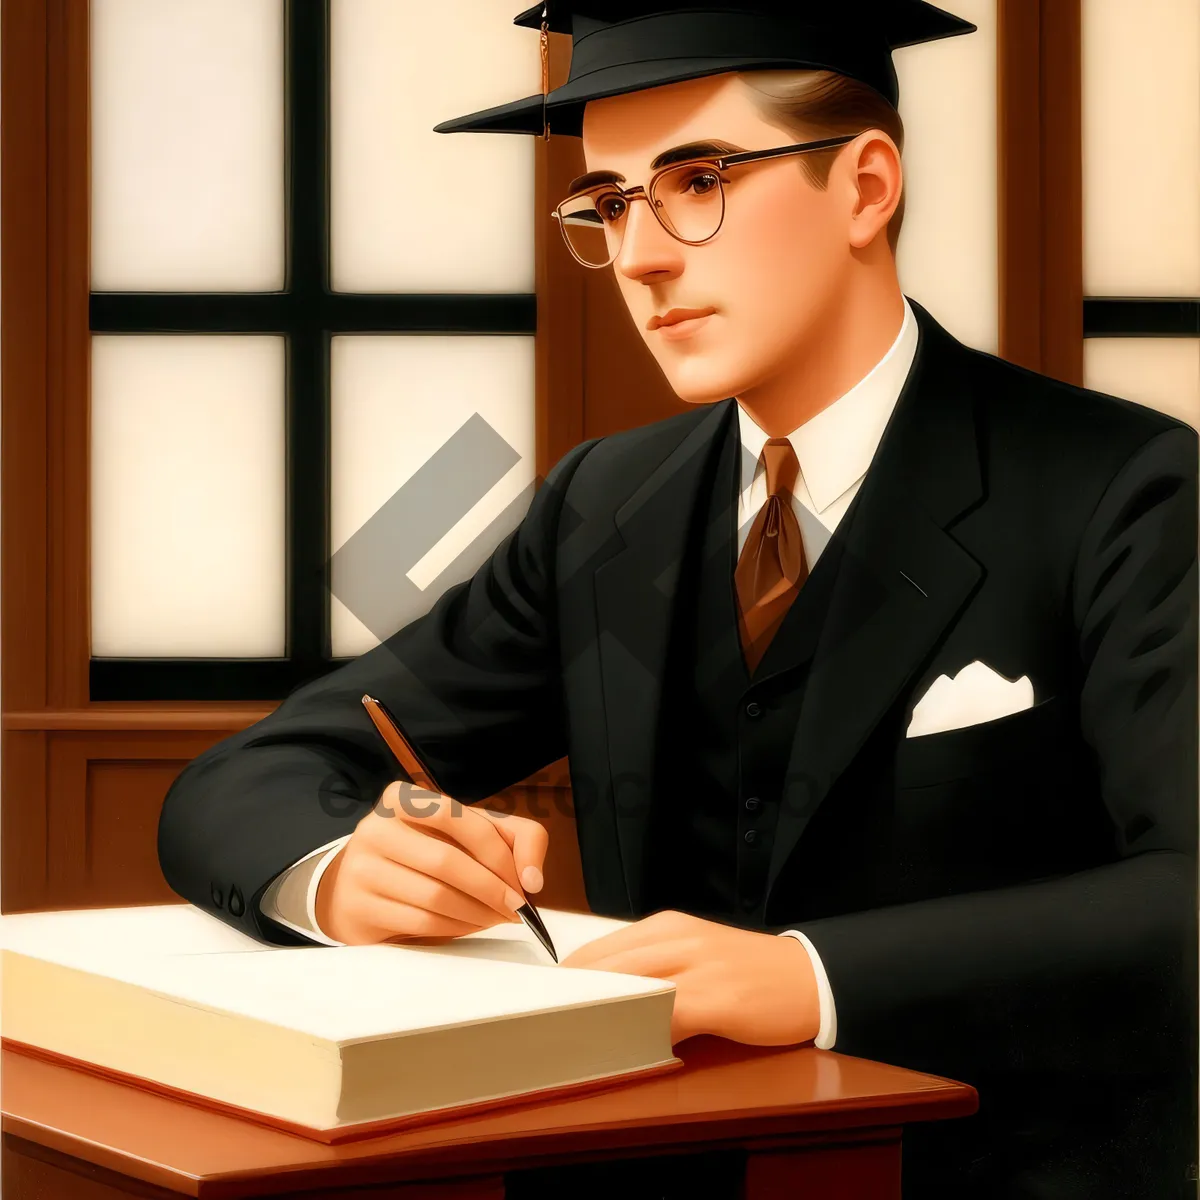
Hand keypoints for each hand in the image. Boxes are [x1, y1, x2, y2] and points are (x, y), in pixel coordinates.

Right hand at [314, 780, 547, 945]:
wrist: (355, 888)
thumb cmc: (422, 855)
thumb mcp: (463, 832)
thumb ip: (513, 837)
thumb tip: (533, 879)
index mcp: (401, 798)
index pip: (458, 817)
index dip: (498, 851)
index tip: (524, 881)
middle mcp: (375, 828)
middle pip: (447, 861)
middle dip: (492, 889)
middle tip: (517, 908)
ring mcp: (361, 869)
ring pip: (435, 896)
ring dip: (478, 913)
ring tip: (497, 917)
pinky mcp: (359, 908)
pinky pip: (421, 921)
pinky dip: (457, 928)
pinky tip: (471, 925)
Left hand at [560, 909, 820, 1047]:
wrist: (809, 976)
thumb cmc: (745, 972)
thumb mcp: (693, 955)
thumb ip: (650, 967)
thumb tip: (600, 996)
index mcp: (666, 926)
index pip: (599, 949)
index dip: (569, 980)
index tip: (547, 1005)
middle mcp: (677, 938)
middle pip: (606, 966)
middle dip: (574, 998)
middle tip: (547, 1027)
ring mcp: (698, 966)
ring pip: (630, 987)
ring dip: (600, 1013)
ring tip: (575, 1038)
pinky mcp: (719, 997)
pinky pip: (667, 1014)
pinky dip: (642, 1031)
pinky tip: (629, 1047)